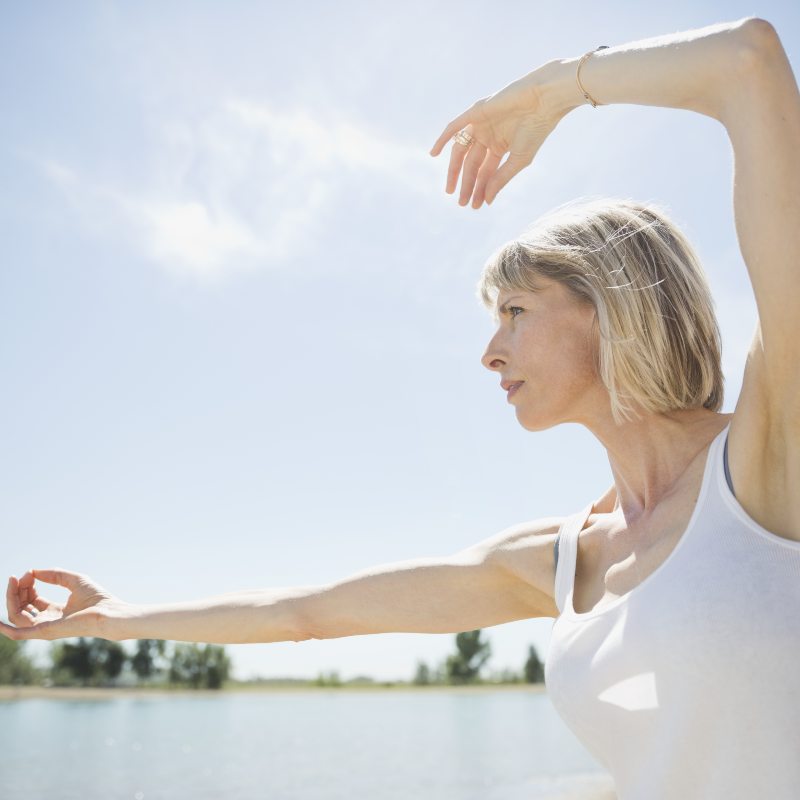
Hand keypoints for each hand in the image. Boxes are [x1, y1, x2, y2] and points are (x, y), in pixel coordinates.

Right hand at [1, 569, 129, 640]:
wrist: (109, 612)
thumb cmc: (97, 598)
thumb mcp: (73, 580)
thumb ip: (54, 574)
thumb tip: (33, 571)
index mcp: (54, 611)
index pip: (31, 601)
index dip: (27, 585)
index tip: (30, 572)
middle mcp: (47, 621)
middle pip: (21, 608)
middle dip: (17, 591)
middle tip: (18, 577)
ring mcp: (44, 628)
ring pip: (17, 615)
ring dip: (12, 598)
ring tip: (15, 581)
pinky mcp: (45, 631)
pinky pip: (19, 633)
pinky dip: (6, 629)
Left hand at [429, 64, 568, 207]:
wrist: (544, 100)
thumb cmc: (536, 130)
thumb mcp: (518, 160)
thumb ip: (501, 179)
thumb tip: (487, 201)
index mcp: (500, 146)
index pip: (485, 171)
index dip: (480, 189)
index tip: (476, 206)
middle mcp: (488, 136)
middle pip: (471, 164)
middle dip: (467, 184)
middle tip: (462, 203)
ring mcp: (481, 124)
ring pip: (461, 150)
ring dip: (454, 170)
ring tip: (451, 190)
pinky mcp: (476, 112)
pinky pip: (454, 126)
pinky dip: (442, 138)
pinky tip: (434, 154)